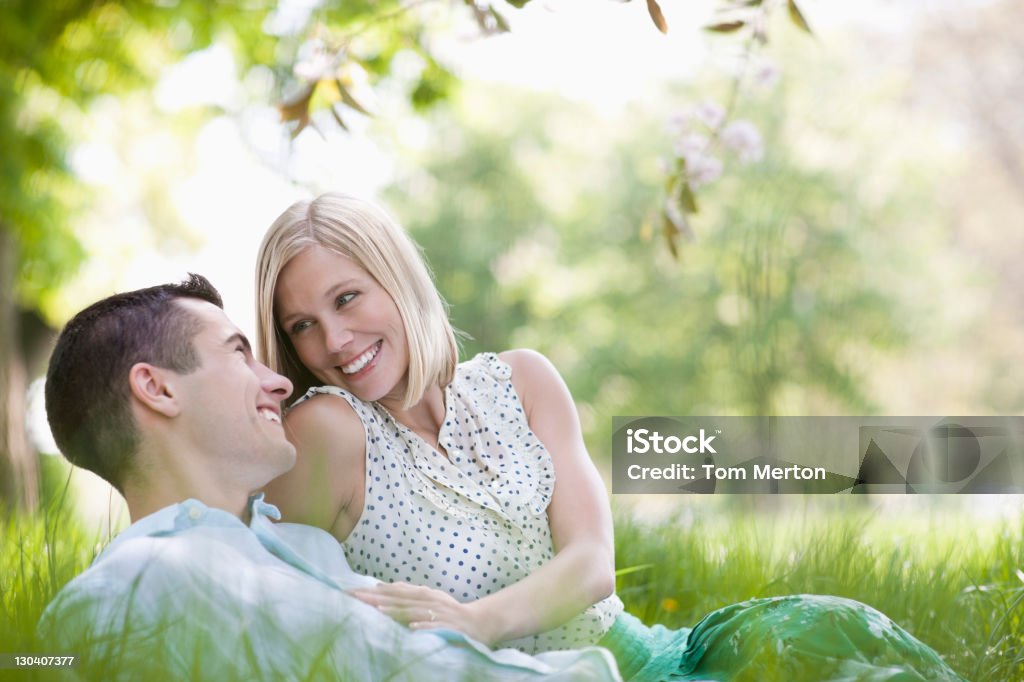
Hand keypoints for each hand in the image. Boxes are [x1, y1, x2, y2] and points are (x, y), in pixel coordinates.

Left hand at [349, 582, 498, 645]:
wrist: (481, 622)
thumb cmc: (450, 613)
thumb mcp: (429, 600)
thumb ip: (408, 594)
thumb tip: (383, 586)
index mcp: (422, 594)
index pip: (393, 592)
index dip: (371, 592)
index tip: (349, 593)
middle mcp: (430, 601)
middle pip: (399, 599)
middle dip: (376, 599)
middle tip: (354, 598)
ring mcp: (440, 614)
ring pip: (416, 611)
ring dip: (398, 611)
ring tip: (379, 611)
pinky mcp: (452, 627)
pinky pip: (437, 627)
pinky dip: (426, 626)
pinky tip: (413, 628)